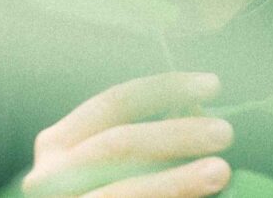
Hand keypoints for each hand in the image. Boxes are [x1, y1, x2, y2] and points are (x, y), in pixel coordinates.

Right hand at [21, 72, 233, 196]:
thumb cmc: (111, 190)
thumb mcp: (117, 162)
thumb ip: (150, 138)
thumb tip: (195, 111)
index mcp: (58, 142)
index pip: (115, 102)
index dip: (164, 89)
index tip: (212, 85)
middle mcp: (48, 175)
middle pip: (119, 143)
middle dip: (176, 135)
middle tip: (224, 133)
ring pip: (124, 189)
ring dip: (177, 179)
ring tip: (221, 170)